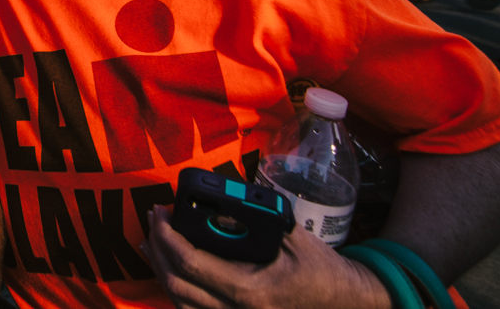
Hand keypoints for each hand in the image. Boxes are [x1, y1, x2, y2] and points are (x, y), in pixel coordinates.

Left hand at [140, 205, 388, 308]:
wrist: (347, 303)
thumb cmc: (322, 269)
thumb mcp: (291, 236)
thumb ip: (256, 219)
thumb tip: (221, 200)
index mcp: (249, 289)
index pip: (191, 263)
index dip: (168, 236)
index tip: (161, 212)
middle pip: (176, 285)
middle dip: (158, 250)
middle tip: (153, 221)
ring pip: (181, 303)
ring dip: (161, 271)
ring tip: (153, 243)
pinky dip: (178, 290)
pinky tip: (172, 271)